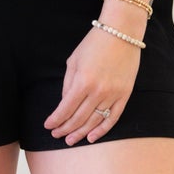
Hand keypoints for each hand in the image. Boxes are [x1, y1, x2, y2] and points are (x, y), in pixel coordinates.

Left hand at [43, 25, 141, 144]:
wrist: (121, 32)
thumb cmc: (94, 44)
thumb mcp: (74, 61)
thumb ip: (68, 85)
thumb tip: (64, 104)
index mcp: (82, 82)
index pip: (65, 109)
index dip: (55, 120)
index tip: (48, 126)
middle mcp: (98, 91)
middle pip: (78, 118)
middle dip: (65, 129)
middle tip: (56, 135)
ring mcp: (113, 94)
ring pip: (94, 121)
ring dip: (80, 133)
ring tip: (70, 140)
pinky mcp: (125, 95)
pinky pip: (113, 117)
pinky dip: (102, 130)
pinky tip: (91, 137)